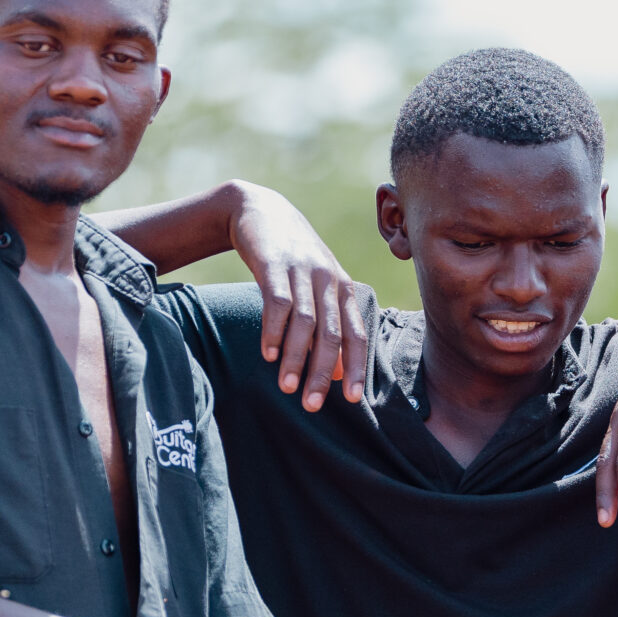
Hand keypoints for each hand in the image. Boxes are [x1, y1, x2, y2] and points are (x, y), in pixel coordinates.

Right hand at [231, 187, 370, 412]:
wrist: (260, 211)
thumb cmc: (292, 260)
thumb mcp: (316, 288)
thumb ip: (329, 326)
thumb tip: (339, 374)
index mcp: (343, 289)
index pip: (356, 334)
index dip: (356, 367)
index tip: (353, 399)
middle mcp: (328, 280)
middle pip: (332, 334)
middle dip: (323, 372)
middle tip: (313, 405)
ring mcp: (302, 271)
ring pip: (306, 322)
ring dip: (296, 358)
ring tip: (287, 387)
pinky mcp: (274, 264)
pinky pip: (277, 303)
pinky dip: (273, 330)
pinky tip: (267, 354)